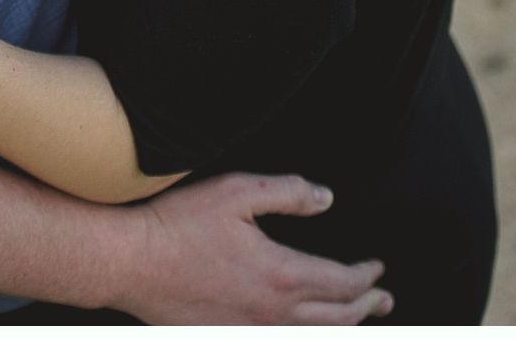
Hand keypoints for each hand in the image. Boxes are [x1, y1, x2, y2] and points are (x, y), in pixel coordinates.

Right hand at [118, 174, 392, 324]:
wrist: (131, 260)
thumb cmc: (180, 223)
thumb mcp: (237, 192)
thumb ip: (287, 192)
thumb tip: (326, 198)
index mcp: (281, 273)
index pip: (340, 282)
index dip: (366, 276)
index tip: (378, 267)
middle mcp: (271, 310)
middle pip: (335, 317)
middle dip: (366, 307)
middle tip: (384, 300)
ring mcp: (248, 328)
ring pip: (310, 336)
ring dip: (341, 327)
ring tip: (356, 320)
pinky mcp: (226, 335)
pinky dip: (303, 337)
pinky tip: (302, 330)